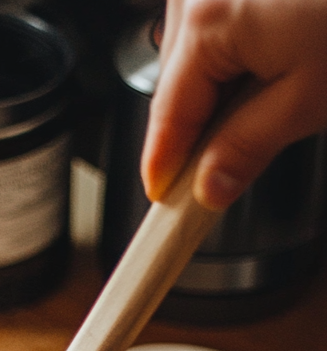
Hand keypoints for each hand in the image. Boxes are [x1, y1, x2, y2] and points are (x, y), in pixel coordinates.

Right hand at [141, 0, 326, 209]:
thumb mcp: (308, 99)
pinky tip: (276, 58)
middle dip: (197, 126)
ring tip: (270, 97)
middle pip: (177, 83)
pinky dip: (236, 50)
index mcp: (206, 23)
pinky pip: (218, 22)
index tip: (166, 203)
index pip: (167, 118)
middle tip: (226, 163)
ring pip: (196, 53)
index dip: (165, 168)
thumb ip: (246, 149)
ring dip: (218, 86)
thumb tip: (208, 187)